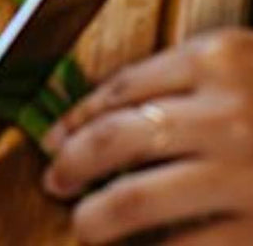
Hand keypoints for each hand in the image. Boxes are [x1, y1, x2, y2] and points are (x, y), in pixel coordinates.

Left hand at [41, 29, 252, 243]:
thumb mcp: (239, 67)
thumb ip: (186, 80)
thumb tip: (106, 117)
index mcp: (214, 60)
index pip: (121, 88)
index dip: (77, 118)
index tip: (54, 140)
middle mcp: (222, 114)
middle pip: (116, 137)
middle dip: (73, 164)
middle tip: (55, 182)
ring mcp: (239, 174)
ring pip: (135, 199)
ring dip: (96, 218)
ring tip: (85, 228)